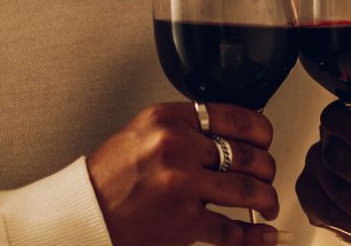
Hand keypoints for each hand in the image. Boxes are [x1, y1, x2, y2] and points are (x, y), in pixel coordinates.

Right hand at [86, 102, 281, 245]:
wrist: (83, 213)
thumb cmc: (109, 177)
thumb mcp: (143, 133)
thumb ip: (184, 130)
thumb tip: (230, 137)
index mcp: (169, 120)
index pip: (234, 117)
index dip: (261, 132)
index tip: (266, 141)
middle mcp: (177, 147)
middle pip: (246, 155)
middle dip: (266, 170)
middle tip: (266, 177)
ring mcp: (181, 185)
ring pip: (246, 189)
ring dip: (265, 199)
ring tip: (267, 205)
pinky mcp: (182, 221)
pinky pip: (230, 230)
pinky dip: (252, 236)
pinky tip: (263, 234)